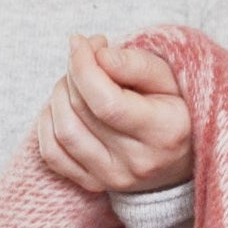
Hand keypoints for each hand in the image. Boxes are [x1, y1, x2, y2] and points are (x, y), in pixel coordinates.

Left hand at [37, 32, 192, 194]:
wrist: (180, 159)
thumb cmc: (174, 109)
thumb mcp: (169, 78)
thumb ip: (136, 64)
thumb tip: (99, 55)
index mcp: (163, 132)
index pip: (106, 102)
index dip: (83, 67)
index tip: (81, 43)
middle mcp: (136, 162)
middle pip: (81, 112)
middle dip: (74, 73)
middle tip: (86, 56)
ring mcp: (112, 178)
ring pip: (63, 133)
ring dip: (58, 96)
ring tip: (76, 80)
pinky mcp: (93, 185)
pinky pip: (52, 155)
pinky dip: (47, 124)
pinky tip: (61, 106)